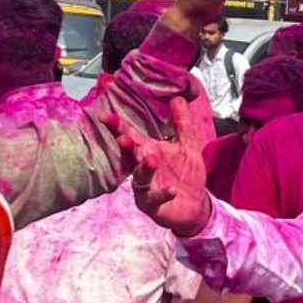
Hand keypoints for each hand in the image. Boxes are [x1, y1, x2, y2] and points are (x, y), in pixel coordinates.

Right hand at [122, 97, 211, 235]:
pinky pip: (154, 198)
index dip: (118, 127)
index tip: (106, 116)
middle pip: (131, 155)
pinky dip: (162, 193)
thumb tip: (178, 98)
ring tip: (150, 159)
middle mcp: (142, 167)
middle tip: (125, 138)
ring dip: (143, 168)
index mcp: (148, 150)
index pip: (131, 135)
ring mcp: (145, 187)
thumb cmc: (187, 174)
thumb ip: (182, 124)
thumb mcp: (188, 146)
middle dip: (127, 147)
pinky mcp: (152, 204)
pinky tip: (171, 190)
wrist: (196, 204)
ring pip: (139, 177)